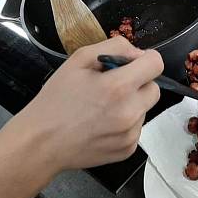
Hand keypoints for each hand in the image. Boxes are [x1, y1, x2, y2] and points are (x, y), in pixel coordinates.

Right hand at [14, 36, 162, 172]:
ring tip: (102, 108)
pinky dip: (125, 124)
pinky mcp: (128, 149)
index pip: (156, 64)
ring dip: (131, 104)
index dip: (144, 59)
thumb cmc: (56, 99)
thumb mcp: (78, 60)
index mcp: (119, 86)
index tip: (129, 64)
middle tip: (112, 86)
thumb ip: (114, 47)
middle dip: (138, 83)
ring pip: (144, 109)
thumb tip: (137, 54)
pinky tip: (102, 124)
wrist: (41, 142)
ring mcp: (130, 134)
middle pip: (154, 88)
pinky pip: (136, 129)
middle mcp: (130, 112)